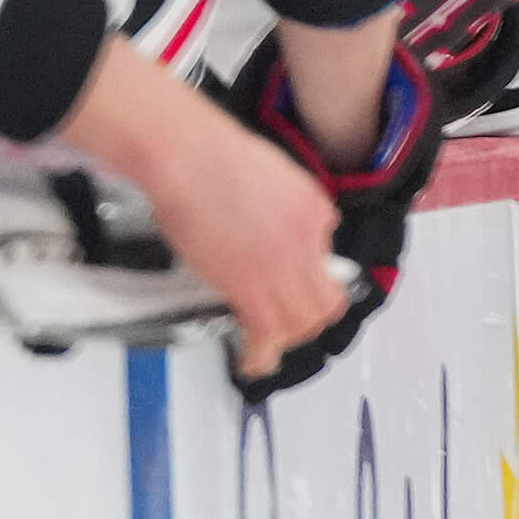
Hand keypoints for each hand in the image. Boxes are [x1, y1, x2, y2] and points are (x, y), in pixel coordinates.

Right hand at [64, 39, 345, 381]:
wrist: (190, 155)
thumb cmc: (214, 156)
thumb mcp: (276, 175)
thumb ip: (288, 208)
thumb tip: (278, 229)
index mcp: (317, 212)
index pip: (328, 260)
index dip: (310, 281)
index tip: (289, 290)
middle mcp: (310, 241)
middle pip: (326, 301)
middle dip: (307, 321)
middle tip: (283, 328)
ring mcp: (283, 264)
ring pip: (303, 323)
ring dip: (286, 340)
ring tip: (266, 348)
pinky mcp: (249, 284)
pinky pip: (269, 333)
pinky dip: (262, 355)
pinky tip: (251, 363)